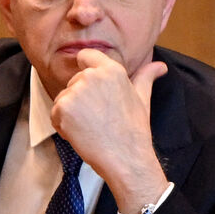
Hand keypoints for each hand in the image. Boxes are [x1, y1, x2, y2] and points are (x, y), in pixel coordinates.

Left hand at [50, 48, 169, 213]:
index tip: (91, 87)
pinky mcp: (62, 108)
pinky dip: (63, 125)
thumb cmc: (134, 130)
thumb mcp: (142, 98)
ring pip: (63, 98)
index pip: (86, 55)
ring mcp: (74, 92)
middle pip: (74, 81)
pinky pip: (55, 114)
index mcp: (111, 70)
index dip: (85, 68)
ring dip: (71, 113)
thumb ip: (146, 77)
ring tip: (91, 127)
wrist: (126, 158)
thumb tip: (160, 65)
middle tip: (99, 118)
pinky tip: (81, 134)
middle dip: (80, 98)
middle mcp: (91, 76)